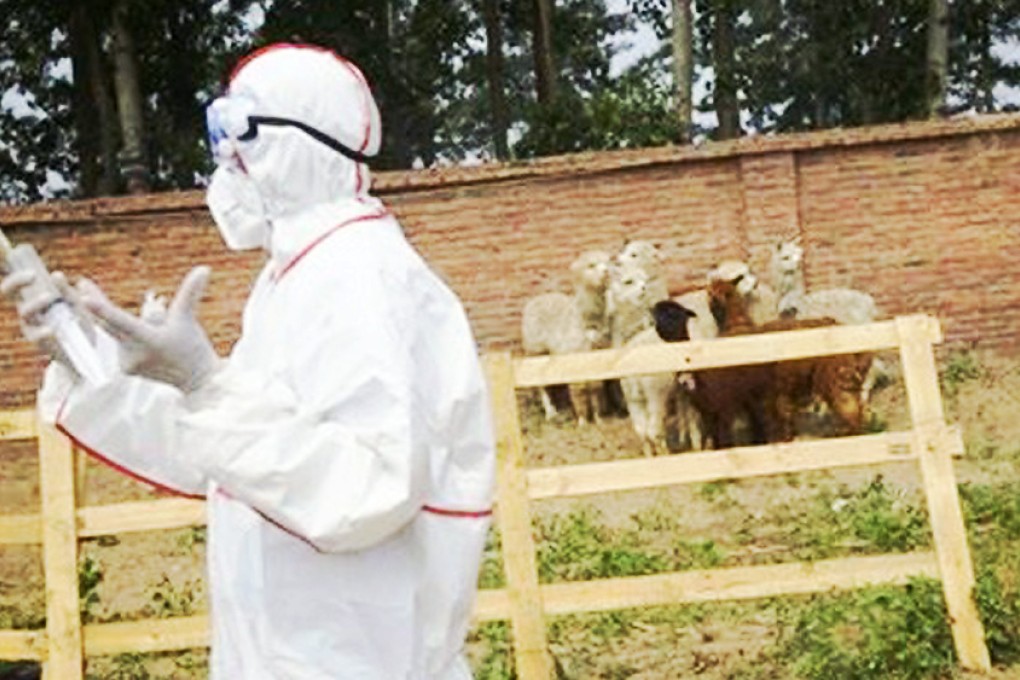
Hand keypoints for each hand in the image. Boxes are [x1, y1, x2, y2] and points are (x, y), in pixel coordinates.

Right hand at [1, 269, 94, 369]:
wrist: (87, 353)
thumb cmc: (78, 324)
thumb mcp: (76, 304)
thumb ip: (70, 292)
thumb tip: (65, 276)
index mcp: (33, 296)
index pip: (14, 278)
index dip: (3, 262)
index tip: (4, 246)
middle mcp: (28, 310)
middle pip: (8, 292)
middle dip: (15, 281)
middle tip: (33, 274)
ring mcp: (32, 326)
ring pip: (24, 312)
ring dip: (35, 302)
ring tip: (50, 296)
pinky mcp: (42, 344)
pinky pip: (37, 337)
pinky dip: (42, 332)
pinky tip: (51, 329)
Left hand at [79, 266, 220, 392]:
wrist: (196, 381)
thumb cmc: (193, 348)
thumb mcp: (188, 319)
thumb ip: (191, 292)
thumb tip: (204, 268)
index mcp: (148, 340)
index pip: (120, 321)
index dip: (102, 309)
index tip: (84, 298)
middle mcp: (133, 353)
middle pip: (108, 323)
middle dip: (95, 303)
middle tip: (82, 283)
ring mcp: (127, 363)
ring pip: (122, 331)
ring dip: (132, 325)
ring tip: (164, 339)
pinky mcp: (126, 368)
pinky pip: (123, 342)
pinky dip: (132, 337)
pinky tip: (155, 347)